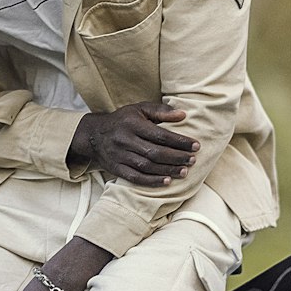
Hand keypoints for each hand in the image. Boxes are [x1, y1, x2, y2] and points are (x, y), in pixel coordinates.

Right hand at [68, 103, 198, 185]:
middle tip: (193, 159)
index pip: (160, 135)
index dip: (179, 141)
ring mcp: (119, 156)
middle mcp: (125, 140)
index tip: (196, 145)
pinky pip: (135, 178)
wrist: (94, 135)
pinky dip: (151, 181)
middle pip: (155, 152)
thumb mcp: (139, 109)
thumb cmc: (122, 121)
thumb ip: (161, 111)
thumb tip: (183, 115)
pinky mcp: (116, 169)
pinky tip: (166, 181)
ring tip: (185, 171)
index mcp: (132, 124)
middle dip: (176, 157)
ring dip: (168, 170)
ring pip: (147, 166)